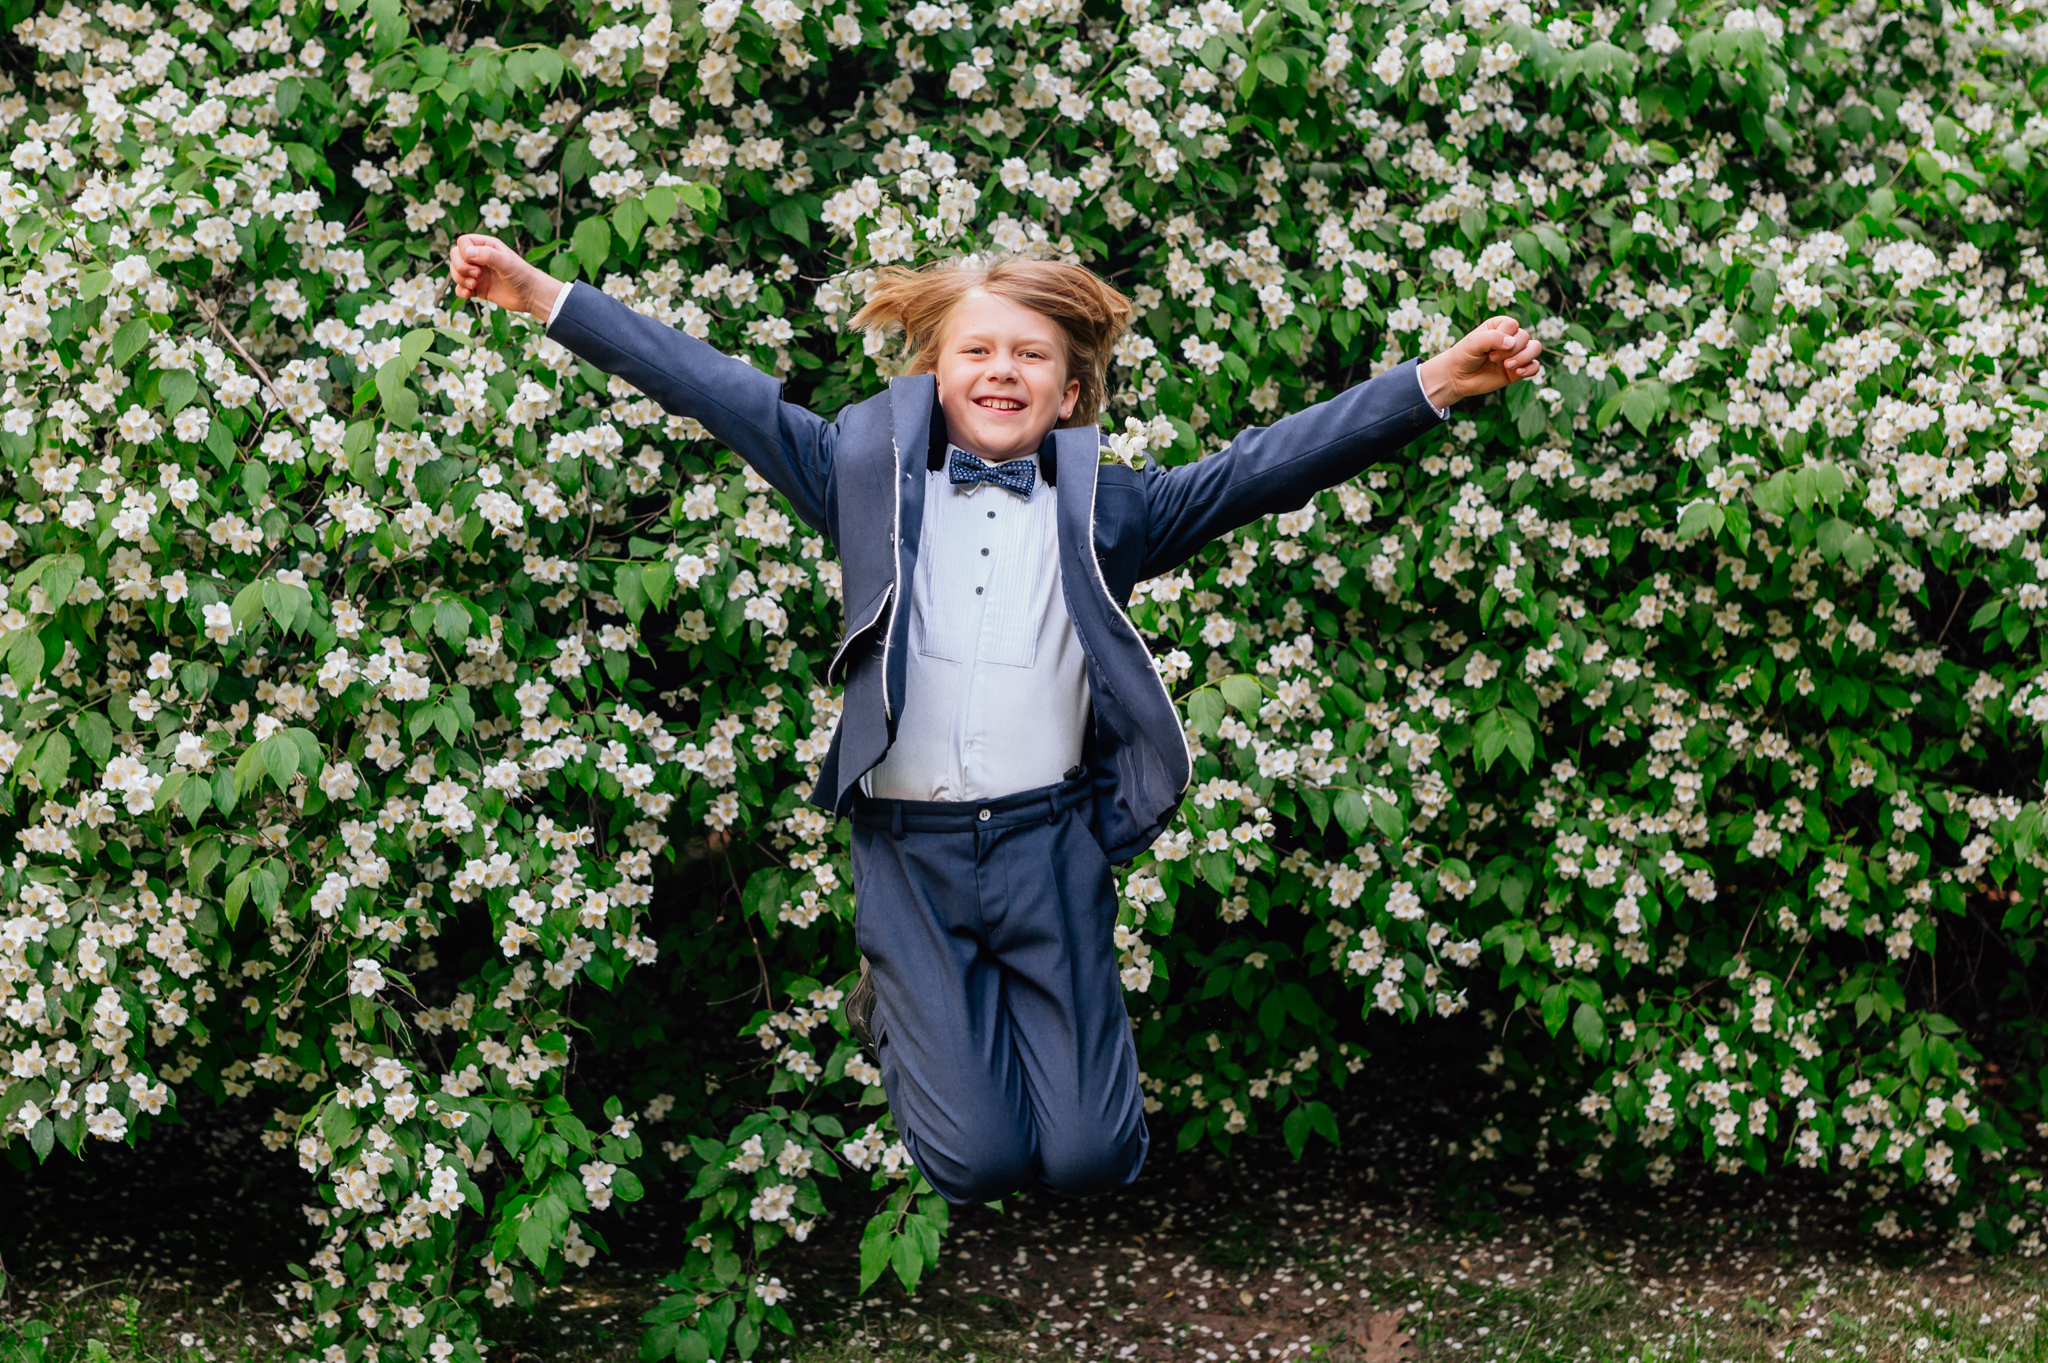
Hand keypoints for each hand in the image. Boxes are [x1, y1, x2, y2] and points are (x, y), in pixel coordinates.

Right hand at [449, 232, 562, 323]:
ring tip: (475, 285)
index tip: (477, 264)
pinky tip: (469, 294)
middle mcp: (480, 258)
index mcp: (487, 246)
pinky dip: (461, 291)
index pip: (463, 242)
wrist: (531, 296)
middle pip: (455, 256)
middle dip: (460, 267)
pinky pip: (460, 287)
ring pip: (456, 272)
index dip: (464, 253)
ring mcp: (477, 273)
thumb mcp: (506, 262)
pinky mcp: (478, 288)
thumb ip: (488, 255)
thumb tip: (468, 253)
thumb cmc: (522, 275)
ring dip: (461, 279)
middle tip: (476, 275)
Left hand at [1418, 316, 1543, 408]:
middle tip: (1492, 358)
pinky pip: (1535, 366)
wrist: (1457, 378)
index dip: (1503, 337)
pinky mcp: (1518, 369)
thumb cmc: (1463, 356)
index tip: (1488, 348)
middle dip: (1510, 350)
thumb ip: (1491, 338)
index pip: (1513, 325)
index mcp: (1499, 326)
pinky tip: (1517, 373)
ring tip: (1507, 366)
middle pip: (1525, 337)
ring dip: (1523, 358)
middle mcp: (1510, 338)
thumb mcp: (1473, 343)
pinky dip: (1530, 369)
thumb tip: (1512, 343)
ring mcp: (1515, 354)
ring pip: (1535, 348)